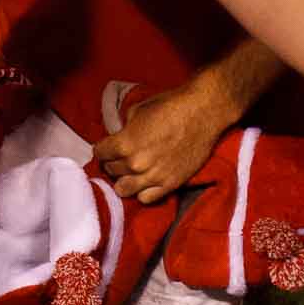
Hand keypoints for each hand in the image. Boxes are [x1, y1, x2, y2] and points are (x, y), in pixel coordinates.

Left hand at [93, 85, 231, 203]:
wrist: (204, 111)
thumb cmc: (171, 105)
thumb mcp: (137, 110)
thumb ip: (124, 129)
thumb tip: (119, 138)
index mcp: (124, 143)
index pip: (100, 153)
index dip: (103, 148)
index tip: (107, 147)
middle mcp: (136, 163)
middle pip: (111, 171)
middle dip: (113, 162)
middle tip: (120, 157)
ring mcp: (153, 177)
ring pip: (123, 189)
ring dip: (124, 180)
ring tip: (130, 172)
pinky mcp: (170, 184)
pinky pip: (146, 199)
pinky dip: (142, 191)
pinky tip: (145, 182)